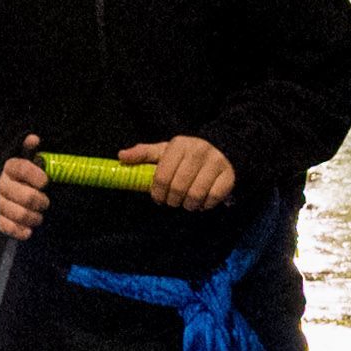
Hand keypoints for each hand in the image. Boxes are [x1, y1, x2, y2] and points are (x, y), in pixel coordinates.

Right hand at [0, 132, 48, 240]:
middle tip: (46, 203)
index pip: (21, 169)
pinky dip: (20, 231)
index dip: (35, 176)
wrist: (4, 191)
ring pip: (18, 214)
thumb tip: (34, 138)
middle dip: (40, 201)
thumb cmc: (22, 176)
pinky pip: (6, 227)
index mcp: (9, 167)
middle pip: (25, 196)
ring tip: (39, 217)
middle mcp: (1, 184)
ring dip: (34, 218)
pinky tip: (28, 230)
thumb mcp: (26, 160)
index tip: (45, 182)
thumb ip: (29, 150)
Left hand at [118, 134, 236, 210]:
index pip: (161, 176)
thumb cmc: (184, 155)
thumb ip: (143, 154)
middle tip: (172, 202)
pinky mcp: (229, 175)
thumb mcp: (163, 151)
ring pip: (195, 195)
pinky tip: (201, 202)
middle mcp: (198, 151)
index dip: (157, 193)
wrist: (220, 149)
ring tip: (186, 203)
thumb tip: (121, 156)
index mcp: (178, 145)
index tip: (158, 199)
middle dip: (172, 201)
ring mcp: (215, 162)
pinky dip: (205, 205)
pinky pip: (213, 198)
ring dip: (188, 205)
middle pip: (178, 188)